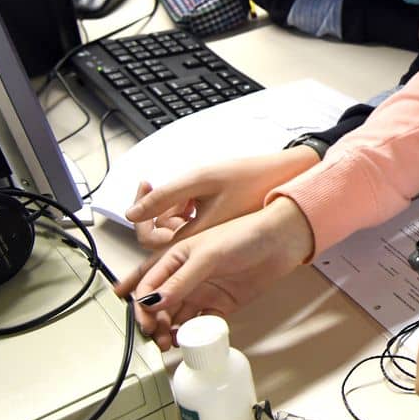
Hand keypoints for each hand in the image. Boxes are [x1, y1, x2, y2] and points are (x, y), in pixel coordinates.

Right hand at [113, 197, 314, 349]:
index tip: (143, 321)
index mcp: (176, 258)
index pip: (147, 284)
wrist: (281, 241)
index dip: (140, 304)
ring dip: (169, 331)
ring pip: (176, 318)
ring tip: (171, 342)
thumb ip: (181, 279)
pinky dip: (195, 334)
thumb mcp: (208, 254)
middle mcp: (185, 277)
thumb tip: (154, 301)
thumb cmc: (245, 234)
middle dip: (152, 323)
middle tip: (156, 337)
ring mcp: (202, 292)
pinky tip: (195, 338)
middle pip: (158, 306)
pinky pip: (201, 324)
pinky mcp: (220, 304)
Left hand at [125, 146, 320, 249]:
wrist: (287, 175)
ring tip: (187, 187)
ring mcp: (211, 237)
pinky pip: (192, 221)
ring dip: (173, 205)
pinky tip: (196, 191)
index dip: (141, 219)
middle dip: (156, 209)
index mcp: (197, 239)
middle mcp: (203, 244)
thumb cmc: (250, 178)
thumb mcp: (201, 180)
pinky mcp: (218, 228)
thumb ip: (164, 197)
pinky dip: (187, 205)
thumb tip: (131, 214)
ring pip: (176, 226)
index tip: (146, 189)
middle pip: (162, 235)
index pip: (150, 241)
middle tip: (155, 185)